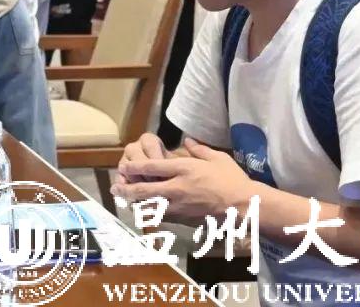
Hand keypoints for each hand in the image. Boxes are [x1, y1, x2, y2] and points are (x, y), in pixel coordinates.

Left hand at [111, 138, 256, 220]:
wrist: (244, 207)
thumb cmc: (232, 180)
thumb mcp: (217, 158)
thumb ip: (199, 148)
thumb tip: (187, 140)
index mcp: (184, 169)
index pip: (152, 167)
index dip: (134, 167)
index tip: (123, 167)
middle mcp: (176, 187)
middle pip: (144, 188)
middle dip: (127, 188)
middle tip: (115, 188)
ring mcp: (179, 205)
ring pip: (148, 206)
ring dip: (134, 203)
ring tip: (125, 201)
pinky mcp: (183, 219)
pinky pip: (160, 217)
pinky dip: (149, 214)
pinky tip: (143, 213)